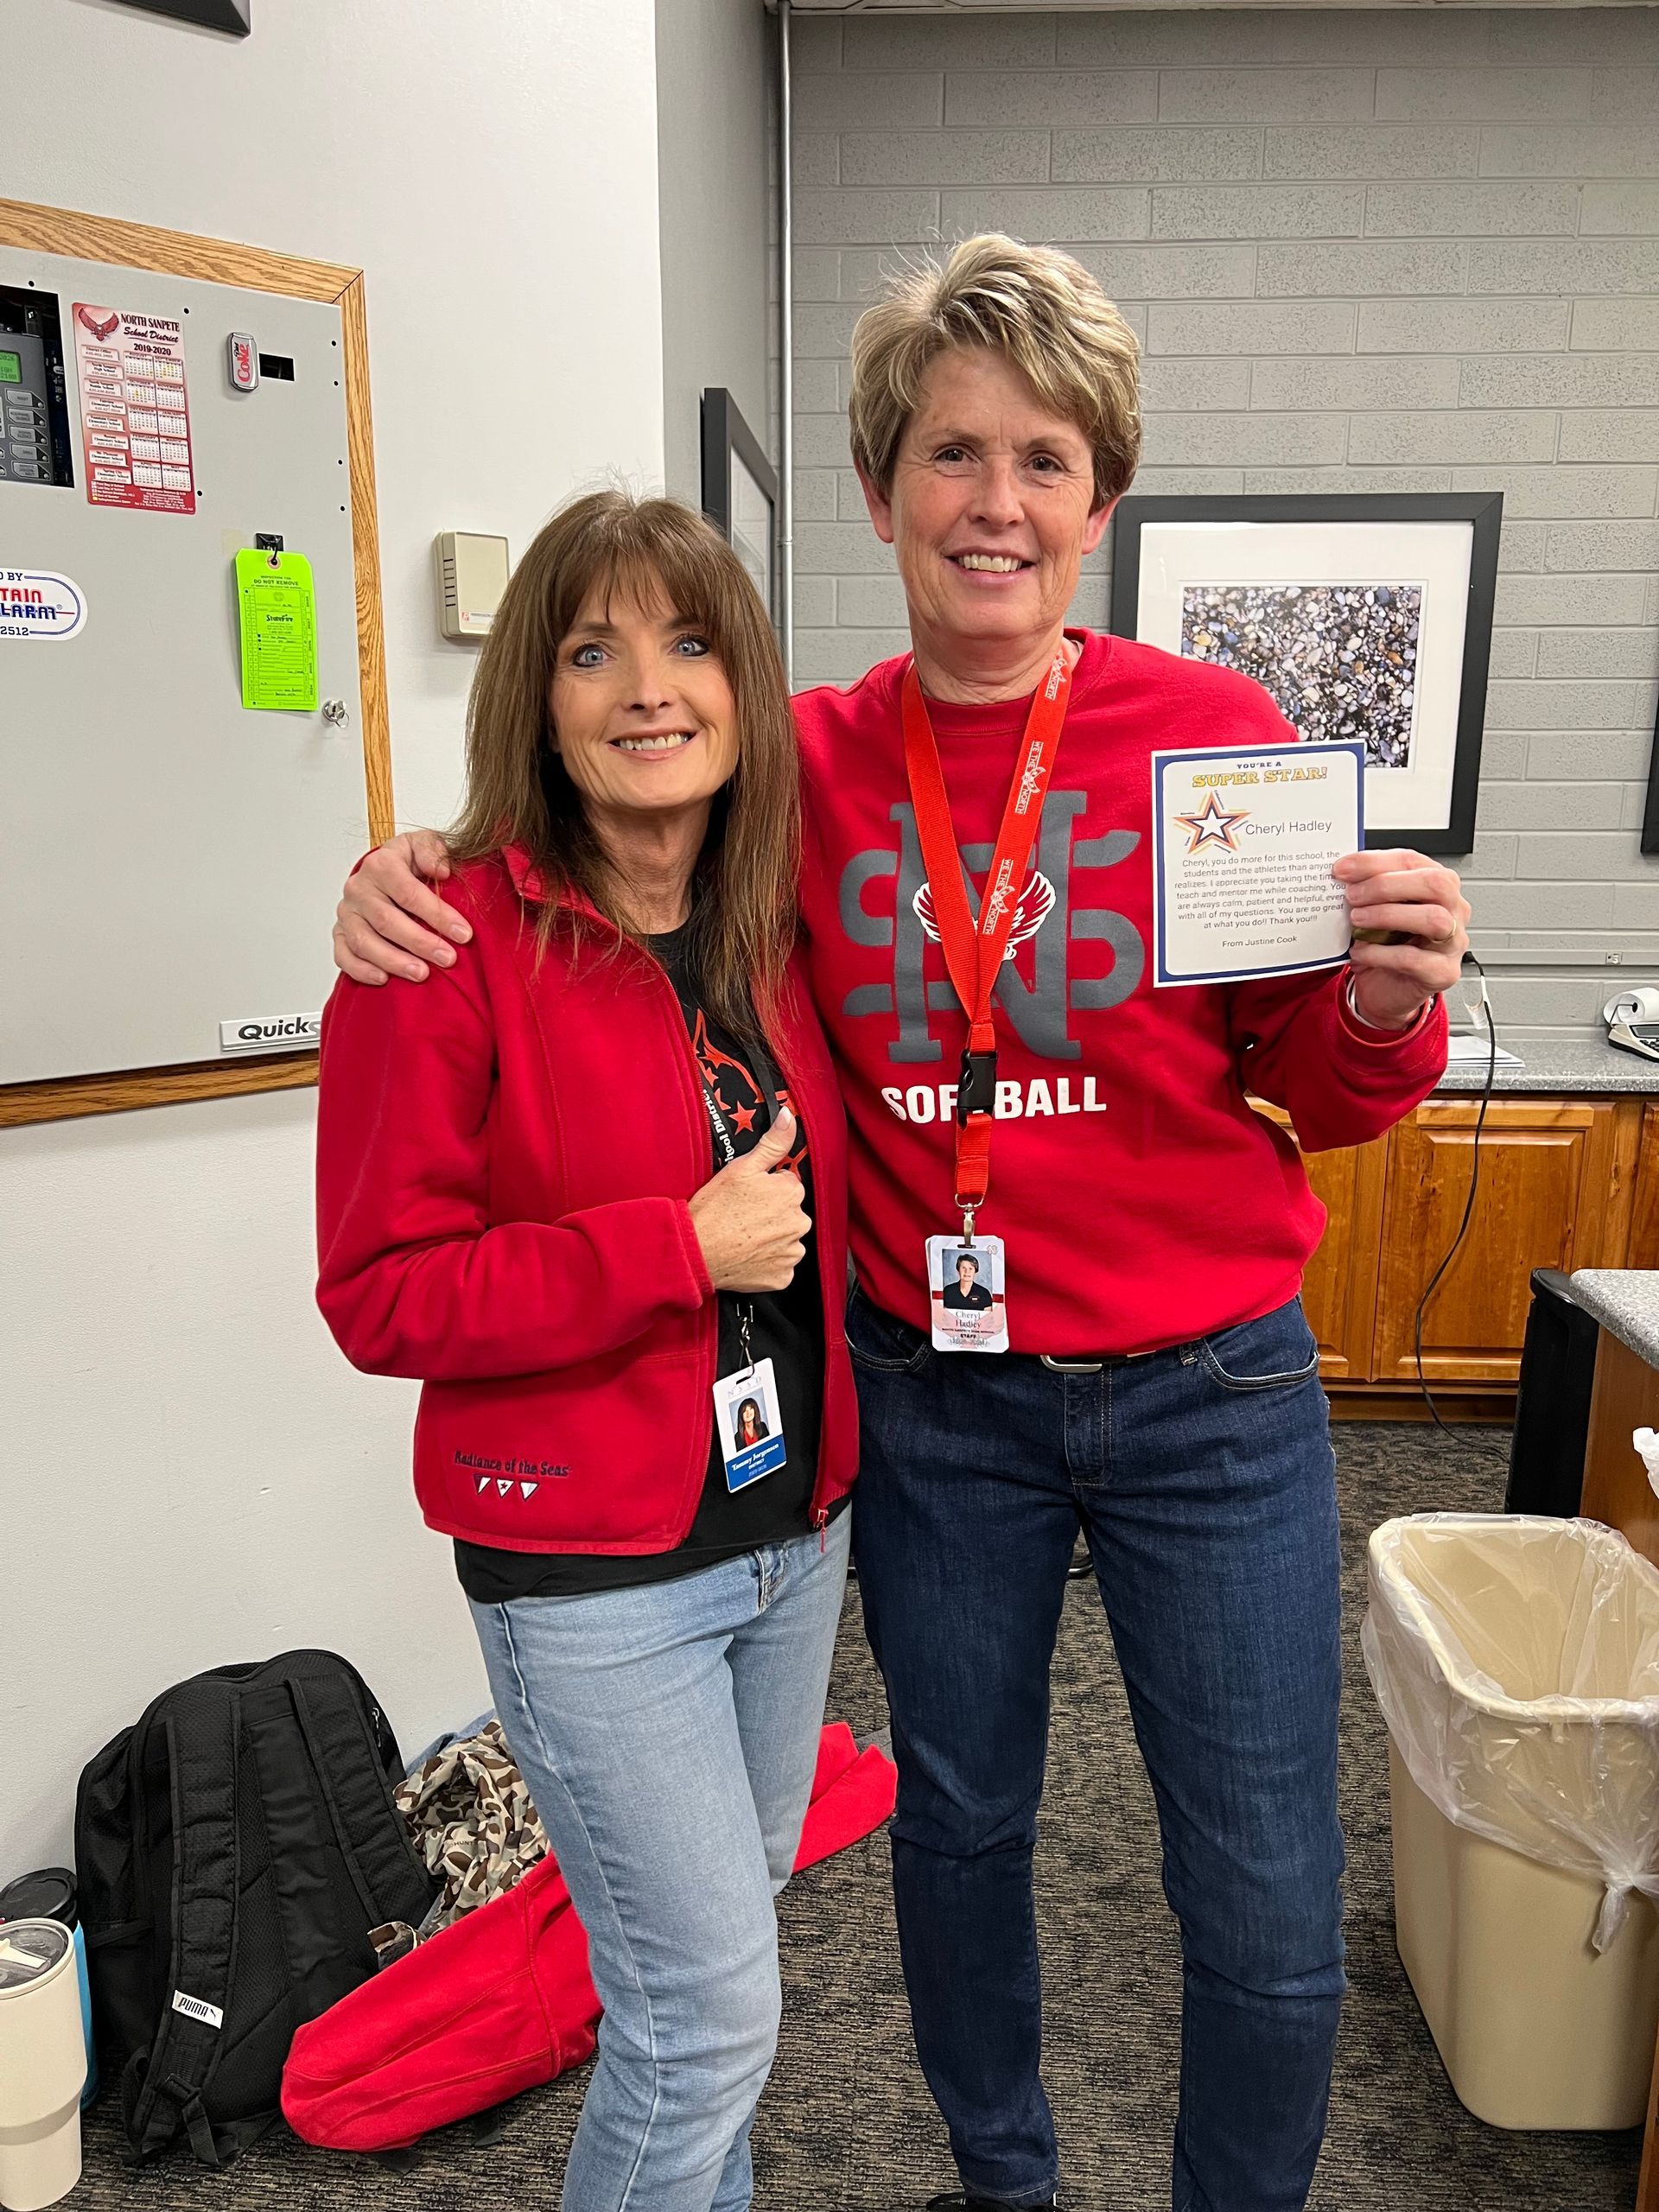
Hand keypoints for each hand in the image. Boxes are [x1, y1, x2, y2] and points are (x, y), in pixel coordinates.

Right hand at [333, 830, 467, 984]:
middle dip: (420, 943)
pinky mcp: (340, 933)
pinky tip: (384, 979)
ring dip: (394, 961)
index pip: (409, 893)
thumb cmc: (409, 862)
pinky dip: (362, 970)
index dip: (437, 915)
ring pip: (364, 941)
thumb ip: (433, 850)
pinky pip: (344, 955)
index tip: (463, 933)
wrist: (384, 871)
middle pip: (387, 921)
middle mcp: (359, 888)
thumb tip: (441, 870)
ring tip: (421, 974)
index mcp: (381, 865)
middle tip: (447, 958)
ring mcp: (347, 913)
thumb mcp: (425, 844)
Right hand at [687, 1109, 809, 1292]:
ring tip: (742, 1235)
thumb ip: (772, 1142)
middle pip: (789, 1213)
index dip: (765, 1189)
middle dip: (771, 1213)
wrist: (694, 1251)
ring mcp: (792, 1252)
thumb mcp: (742, 1167)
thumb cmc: (714, 1209)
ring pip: (786, 1239)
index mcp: (791, 1192)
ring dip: (770, 1238)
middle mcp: (799, 1222)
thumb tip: (788, 1117)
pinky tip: (747, 1254)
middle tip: (742, 1215)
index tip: (747, 1196)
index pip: (787, 1185)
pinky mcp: (783, 1276)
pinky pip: (780, 1265)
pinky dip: (767, 1262)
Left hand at [1333, 848, 1469, 1030]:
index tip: (1343, 868)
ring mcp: (1453, 942)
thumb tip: (1343, 874)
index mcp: (1437, 887)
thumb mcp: (1373, 911)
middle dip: (1387, 885)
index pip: (1414, 861)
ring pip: (1434, 919)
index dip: (1376, 862)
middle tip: (1353, 895)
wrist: (1386, 991)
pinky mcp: (1443, 973)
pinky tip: (1361, 952)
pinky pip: (1414, 959)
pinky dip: (1381, 953)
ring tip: (1357, 920)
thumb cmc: (1384, 947)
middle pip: (1436, 884)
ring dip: (1388, 915)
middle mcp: (1453, 910)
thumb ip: (1366, 891)